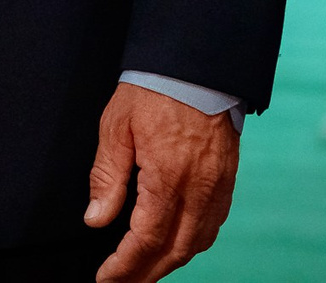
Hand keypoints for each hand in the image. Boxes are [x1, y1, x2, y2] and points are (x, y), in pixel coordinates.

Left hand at [85, 82, 239, 280]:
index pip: (146, 239)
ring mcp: (219, 186)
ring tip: (144, 272)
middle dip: (147, 273)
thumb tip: (96, 220)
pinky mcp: (228, 180)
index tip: (106, 279)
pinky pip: (213, 225)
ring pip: (198, 242)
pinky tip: (176, 245)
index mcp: (167, 177)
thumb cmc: (152, 90)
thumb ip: (107, 177)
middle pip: (175, 250)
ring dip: (170, 262)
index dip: (125, 265)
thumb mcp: (115, 127)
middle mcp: (199, 188)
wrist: (196, 65)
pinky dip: (193, 243)